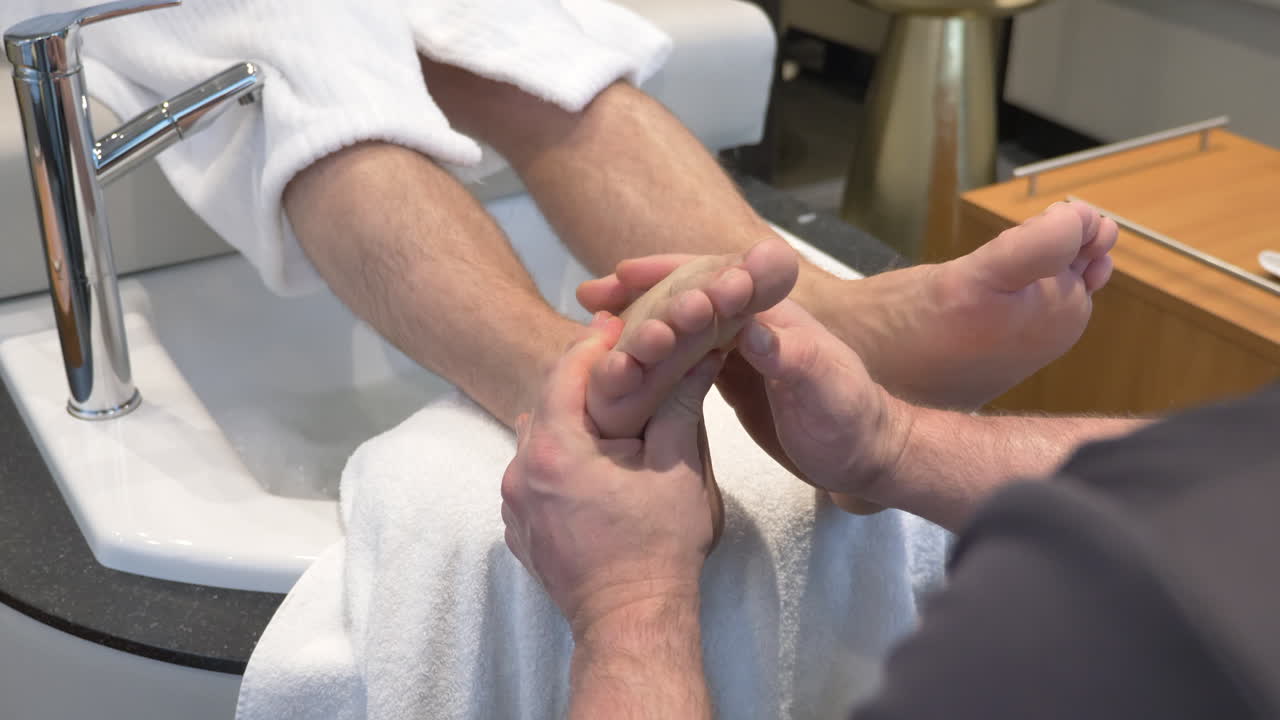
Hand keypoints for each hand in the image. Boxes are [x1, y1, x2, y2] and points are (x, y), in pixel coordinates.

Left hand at [501, 315, 722, 638]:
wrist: (632, 620)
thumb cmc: (659, 549)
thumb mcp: (678, 470)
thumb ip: (680, 407)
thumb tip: (700, 357)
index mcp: (554, 452)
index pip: (563, 374)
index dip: (592, 344)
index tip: (616, 324)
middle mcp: (521, 474)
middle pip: (544, 405)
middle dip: (578, 381)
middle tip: (615, 361)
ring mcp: (515, 507)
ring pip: (535, 442)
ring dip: (566, 422)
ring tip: (606, 412)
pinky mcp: (520, 532)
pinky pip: (532, 479)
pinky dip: (557, 462)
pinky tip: (591, 464)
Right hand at [579, 257, 888, 512]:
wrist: (869, 456)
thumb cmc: (853, 422)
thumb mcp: (827, 390)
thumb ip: (792, 356)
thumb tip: (749, 328)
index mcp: (773, 317)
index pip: (711, 280)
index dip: (666, 274)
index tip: (622, 275)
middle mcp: (752, 325)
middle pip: (686, 296)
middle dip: (638, 293)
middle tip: (589, 297)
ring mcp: (740, 350)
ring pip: (681, 324)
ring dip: (640, 321)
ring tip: (596, 328)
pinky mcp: (733, 377)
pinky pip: (685, 354)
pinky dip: (654, 353)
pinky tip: (625, 361)